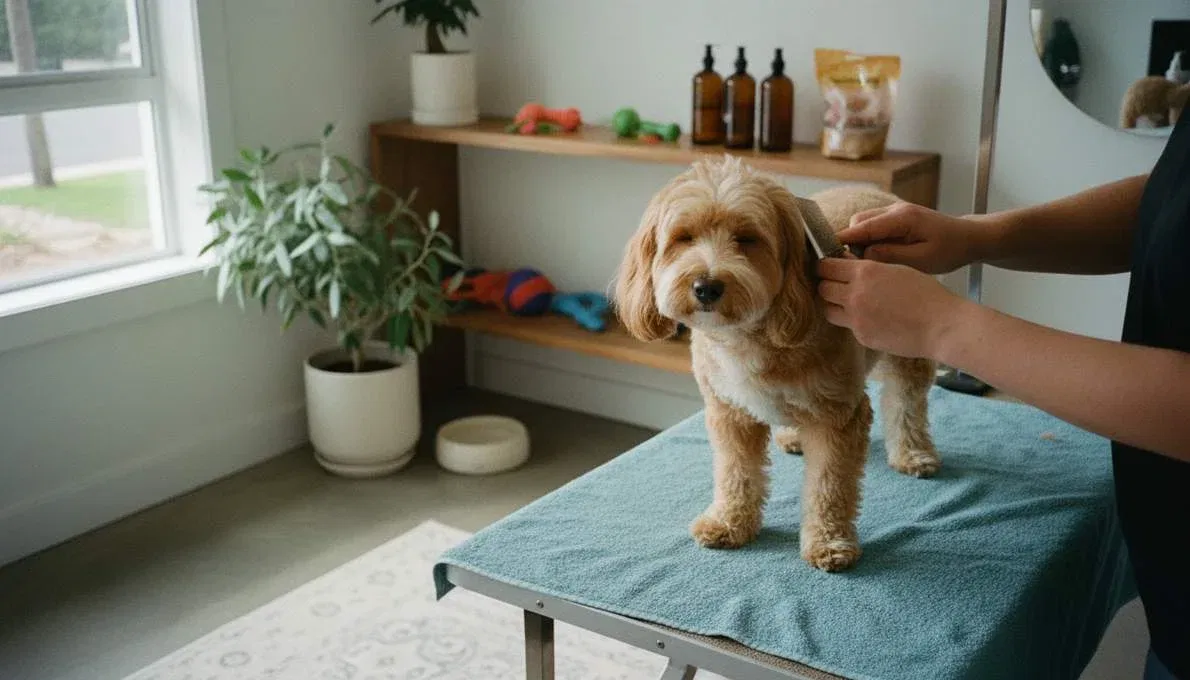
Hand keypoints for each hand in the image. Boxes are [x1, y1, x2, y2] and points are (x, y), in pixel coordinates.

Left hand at [816, 258, 966, 358]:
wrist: (942, 326)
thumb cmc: (926, 294)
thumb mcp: (896, 269)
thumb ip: (869, 268)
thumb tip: (847, 265)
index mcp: (864, 272)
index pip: (826, 266)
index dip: (826, 266)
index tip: (829, 267)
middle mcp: (854, 295)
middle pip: (822, 288)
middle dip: (828, 285)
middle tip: (838, 285)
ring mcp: (856, 319)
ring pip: (828, 310)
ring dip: (835, 305)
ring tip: (850, 303)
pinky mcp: (862, 337)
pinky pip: (847, 327)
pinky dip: (854, 321)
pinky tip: (871, 318)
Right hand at [835, 202, 991, 273]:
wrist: (968, 238)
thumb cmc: (950, 250)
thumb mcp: (922, 260)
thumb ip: (891, 257)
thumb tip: (864, 255)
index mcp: (902, 218)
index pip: (863, 226)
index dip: (843, 240)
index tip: (825, 255)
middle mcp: (895, 209)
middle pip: (858, 222)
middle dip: (852, 243)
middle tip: (858, 267)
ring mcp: (894, 211)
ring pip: (862, 223)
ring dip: (860, 242)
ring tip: (871, 263)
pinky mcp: (895, 218)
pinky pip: (872, 226)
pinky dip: (868, 240)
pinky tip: (877, 256)